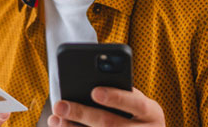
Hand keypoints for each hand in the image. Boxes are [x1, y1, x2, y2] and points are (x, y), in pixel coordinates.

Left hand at [47, 87, 163, 126]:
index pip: (136, 103)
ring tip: (56, 120)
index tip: (94, 92)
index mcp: (152, 113)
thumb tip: (89, 85)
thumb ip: (121, 94)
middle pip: (111, 125)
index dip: (116, 98)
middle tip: (60, 105)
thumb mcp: (136, 103)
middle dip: (83, 114)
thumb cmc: (136, 115)